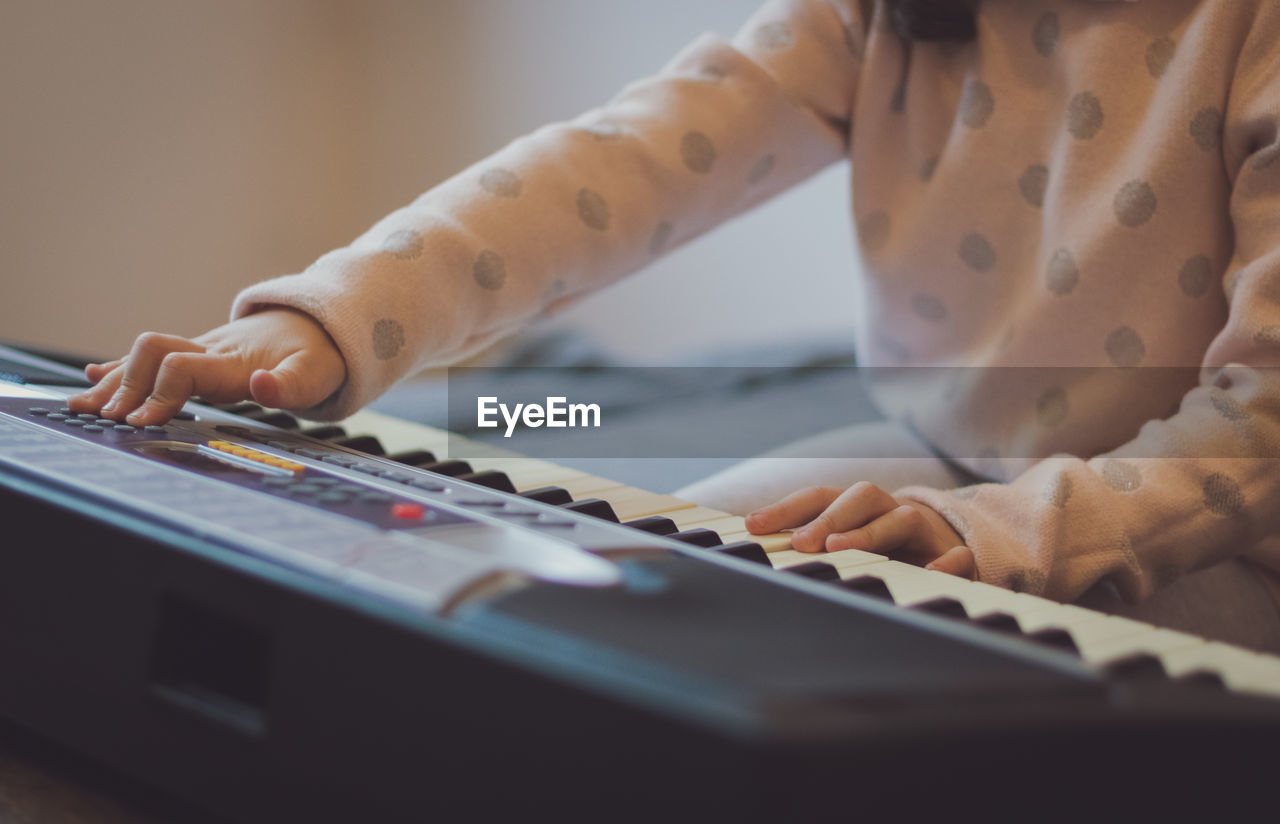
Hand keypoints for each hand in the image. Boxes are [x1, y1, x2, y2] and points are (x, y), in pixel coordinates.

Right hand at [68, 308, 345, 425]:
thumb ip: (290, 385)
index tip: (142, 422)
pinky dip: (120, 369)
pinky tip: (93, 379)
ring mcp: (200, 351)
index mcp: (233, 361)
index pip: (182, 368)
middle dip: (124, 385)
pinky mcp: (198, 355)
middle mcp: (210, 351)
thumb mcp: (316, 375)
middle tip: (105, 418)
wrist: (321, 324)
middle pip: (151, 354)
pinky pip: (153, 359)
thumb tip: (261, 386)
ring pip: (144, 357)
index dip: (160, 393)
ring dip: (112, 380)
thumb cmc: (320, 356)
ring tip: (81, 406)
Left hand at [745, 482, 974, 577]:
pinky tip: (929, 573)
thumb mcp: (844, 540)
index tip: (752, 525)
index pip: (819, 496)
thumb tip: (751, 541)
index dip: (786, 509)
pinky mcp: (955, 555)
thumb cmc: (882, 546)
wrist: (948, 546)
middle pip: (860, 498)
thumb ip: (806, 541)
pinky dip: (946, 563)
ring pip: (903, 519)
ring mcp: (923, 532)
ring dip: (870, 532)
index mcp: (857, 507)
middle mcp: (887, 510)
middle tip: (801, 541)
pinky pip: (957, 555)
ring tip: (839, 549)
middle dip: (828, 517)